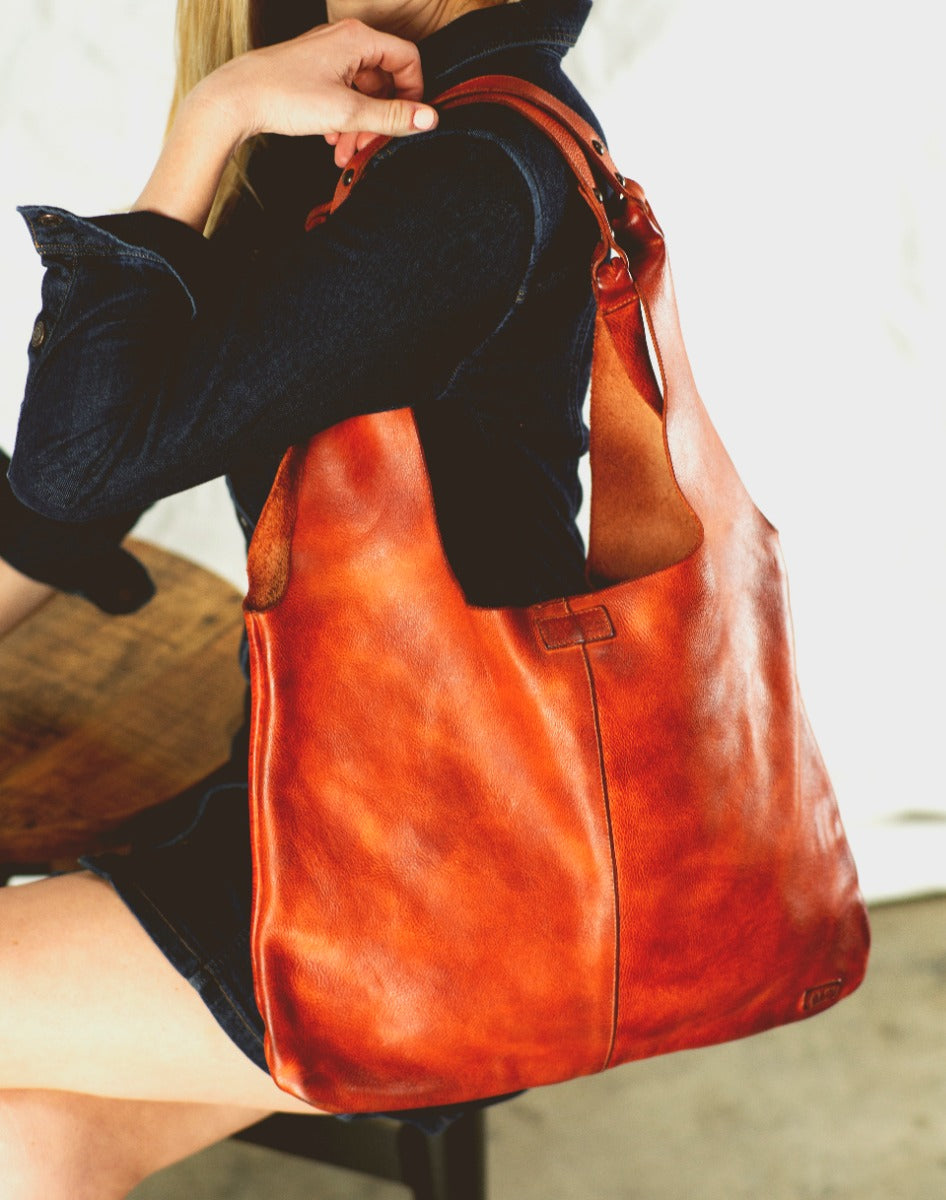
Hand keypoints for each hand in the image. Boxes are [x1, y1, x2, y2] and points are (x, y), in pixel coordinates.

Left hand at [200, 18, 437, 162]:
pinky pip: (342, 94)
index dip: (414, 92)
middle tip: (374, 145)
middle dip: (382, 116)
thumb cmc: (285, 97)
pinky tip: (332, 142)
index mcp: (357, 40)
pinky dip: (343, 119)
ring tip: (347, 153)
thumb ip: (391, 116)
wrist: (236, 98)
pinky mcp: (312, 70)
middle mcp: (344, 40)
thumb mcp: (347, 112)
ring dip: (361, 125)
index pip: (407, 59)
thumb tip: (429, 118)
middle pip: (384, 79)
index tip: (408, 121)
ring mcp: (327, 54)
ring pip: (361, 91)